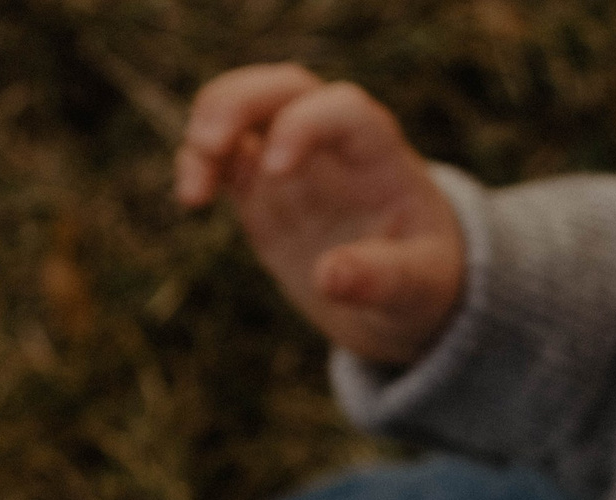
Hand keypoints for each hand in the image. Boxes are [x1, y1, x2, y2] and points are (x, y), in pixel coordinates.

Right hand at [175, 64, 464, 368]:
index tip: (276, 170)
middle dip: (238, 102)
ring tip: (192, 193)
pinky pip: (224, 157)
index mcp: (379, 154)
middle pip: (283, 88)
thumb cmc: (423, 280)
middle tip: (207, 145)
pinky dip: (199, 164)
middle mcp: (332, 145)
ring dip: (207, 131)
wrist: (405, 294)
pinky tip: (191, 197)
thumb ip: (381, 278)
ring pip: (243, 111)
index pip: (340, 109)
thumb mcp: (418, 287)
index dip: (304, 124)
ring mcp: (293, 164)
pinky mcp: (262, 191)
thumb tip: (328, 278)